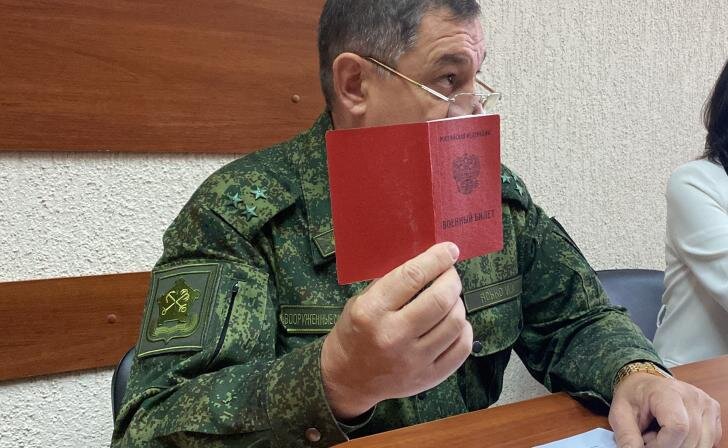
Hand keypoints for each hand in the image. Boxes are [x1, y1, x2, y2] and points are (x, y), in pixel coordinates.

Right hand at [321, 242, 471, 419]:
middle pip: (439, 300)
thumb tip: (426, 259)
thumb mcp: (361, 301)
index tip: (449, 250)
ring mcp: (413, 361)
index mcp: (372, 312)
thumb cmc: (354, 333)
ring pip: (456, 323)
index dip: (436, 259)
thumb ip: (391, 283)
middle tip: (451, 274)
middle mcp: (393, 336)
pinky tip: (455, 323)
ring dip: (458, 303)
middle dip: (452, 279)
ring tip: (450, 299)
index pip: (412, 277)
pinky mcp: (429, 378)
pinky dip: (464, 329)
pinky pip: (462, 348)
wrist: (348, 379)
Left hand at [609, 373, 721, 447]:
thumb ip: (627, 436)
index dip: (662, 445)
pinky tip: (674, 436)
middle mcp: (692, 396)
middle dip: (668, 447)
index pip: (677, 427)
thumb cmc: (633, 397)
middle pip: (690, 438)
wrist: (643, 385)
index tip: (646, 444)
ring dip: (680, 447)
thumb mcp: (620, 414)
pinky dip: (691, 444)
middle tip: (650, 438)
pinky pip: (708, 441)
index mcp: (668, 391)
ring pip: (702, 443)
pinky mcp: (713, 414)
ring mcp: (706, 404)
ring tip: (660, 436)